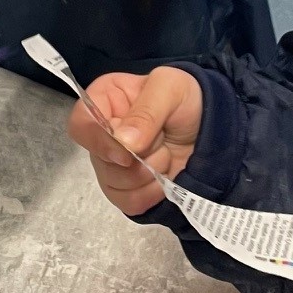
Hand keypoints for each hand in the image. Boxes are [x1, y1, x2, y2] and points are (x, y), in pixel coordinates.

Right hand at [67, 67, 201, 216]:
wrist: (212, 126)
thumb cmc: (187, 98)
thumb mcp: (170, 89)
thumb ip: (146, 112)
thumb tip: (122, 143)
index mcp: (104, 100)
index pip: (81, 124)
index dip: (99, 141)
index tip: (127, 153)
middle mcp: (102, 133)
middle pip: (100, 160)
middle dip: (139, 158)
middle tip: (163, 142)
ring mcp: (113, 163)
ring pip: (113, 185)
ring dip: (149, 175)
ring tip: (167, 155)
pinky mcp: (127, 188)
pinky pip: (126, 202)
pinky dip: (150, 194)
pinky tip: (164, 179)